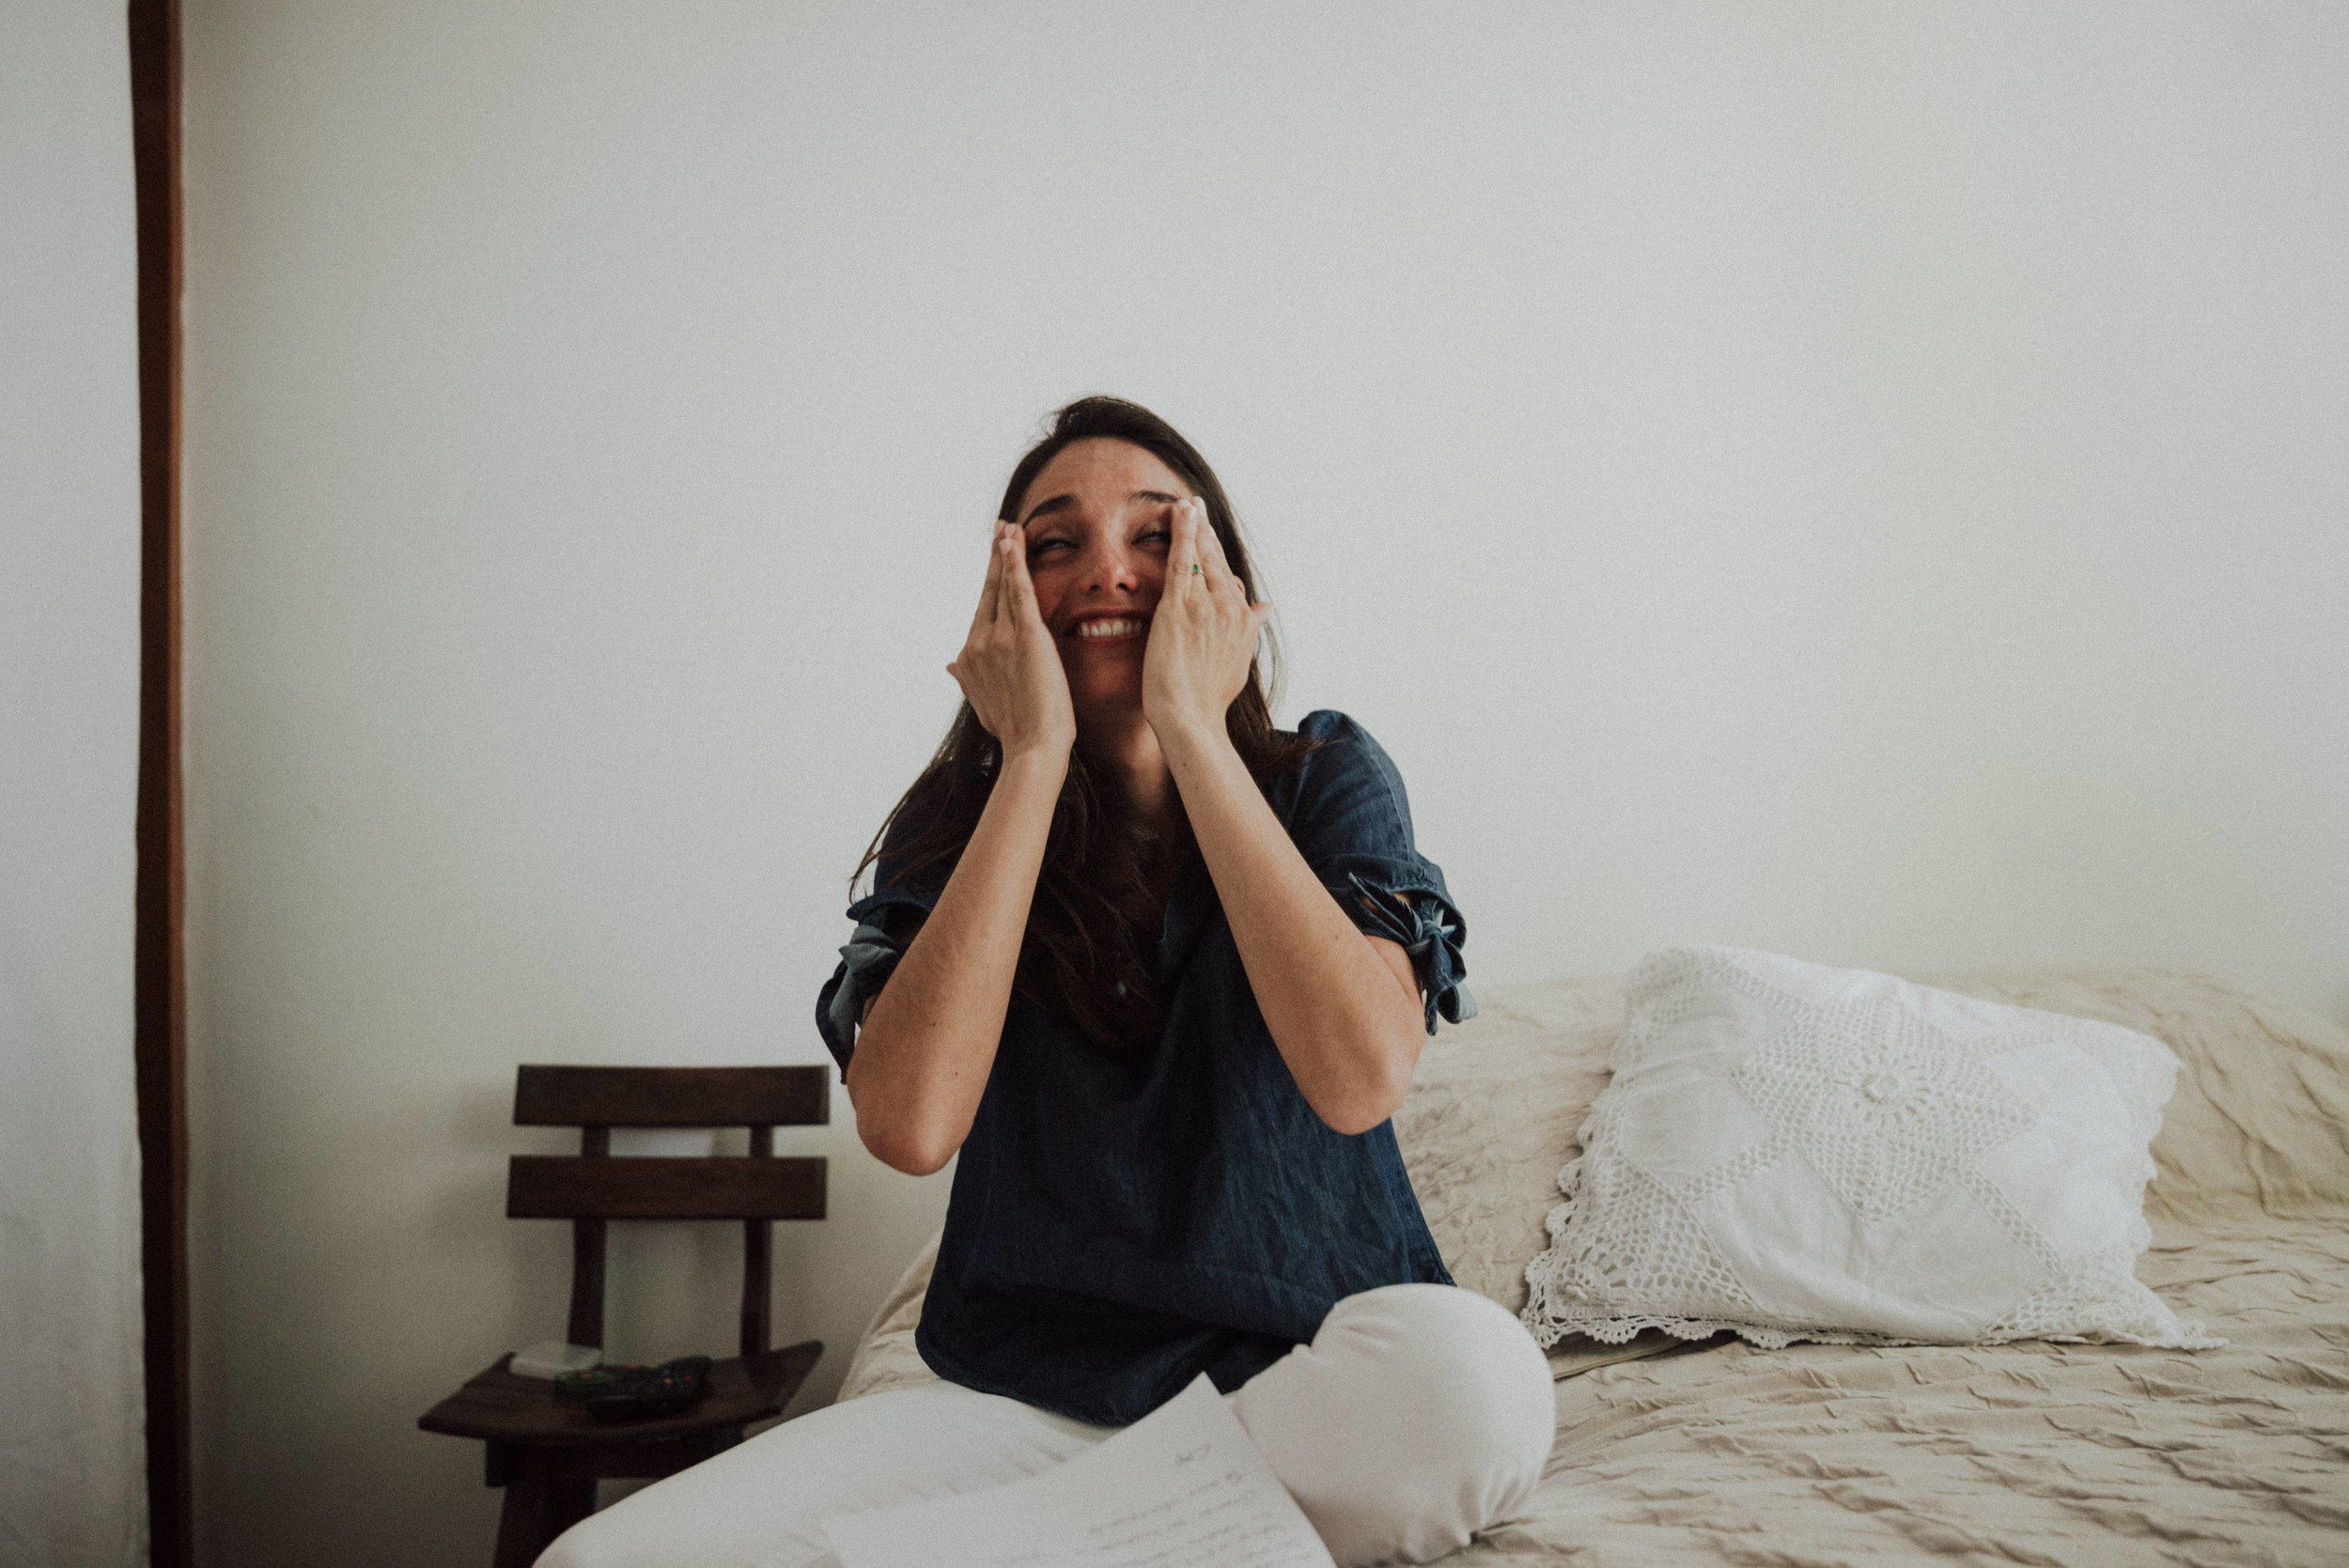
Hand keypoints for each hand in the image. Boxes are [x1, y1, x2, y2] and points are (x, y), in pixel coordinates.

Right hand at [946, 521, 1076, 760]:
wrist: (1033, 747)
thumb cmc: (1016, 731)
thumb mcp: (983, 702)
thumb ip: (967, 679)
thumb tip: (948, 665)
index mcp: (970, 656)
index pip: (983, 608)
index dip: (990, 580)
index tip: (995, 557)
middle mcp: (978, 642)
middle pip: (989, 590)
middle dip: (996, 556)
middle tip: (1000, 527)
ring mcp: (999, 638)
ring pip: (1002, 585)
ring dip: (1005, 551)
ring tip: (1009, 526)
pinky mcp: (1025, 636)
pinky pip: (1018, 591)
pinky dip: (1014, 564)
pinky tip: (1013, 541)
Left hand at [1142, 497, 1273, 743]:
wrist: (1191, 717)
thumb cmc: (1208, 698)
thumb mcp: (1238, 660)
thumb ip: (1250, 629)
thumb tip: (1264, 605)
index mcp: (1242, 620)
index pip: (1227, 577)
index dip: (1216, 552)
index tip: (1209, 534)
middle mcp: (1229, 608)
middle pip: (1216, 560)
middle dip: (1206, 530)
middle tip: (1196, 503)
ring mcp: (1206, 606)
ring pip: (1200, 556)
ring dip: (1194, 525)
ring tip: (1186, 502)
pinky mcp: (1180, 607)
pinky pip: (1182, 562)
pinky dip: (1183, 534)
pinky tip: (1181, 513)